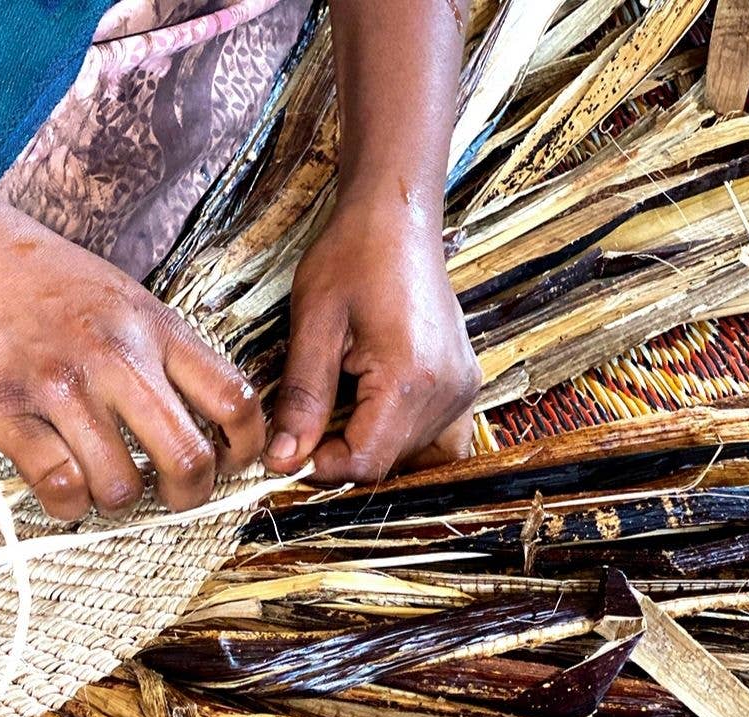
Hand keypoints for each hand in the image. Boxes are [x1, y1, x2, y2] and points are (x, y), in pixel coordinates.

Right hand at [0, 198, 265, 519]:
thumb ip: (172, 355)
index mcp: (157, 330)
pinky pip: (58, 486)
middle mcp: (116, 358)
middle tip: (172, 497)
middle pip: (188, 459)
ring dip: (120, 502)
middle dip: (190, 497)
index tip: (231, 464)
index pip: (235, 401)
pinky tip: (65, 486)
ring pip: (120, 486)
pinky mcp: (6, 410)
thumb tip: (214, 426)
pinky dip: (69, 504)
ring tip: (106, 484)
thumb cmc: (51, 283)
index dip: (246, 449)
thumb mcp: (131, 301)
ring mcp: (60, 385)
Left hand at [263, 200, 480, 482]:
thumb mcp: (313, 325)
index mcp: (409, 379)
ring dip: (372, 451)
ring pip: (414, 457)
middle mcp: (446, 391)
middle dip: (343, 458)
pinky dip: (404, 442)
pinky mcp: (463, 383)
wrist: (397, 216)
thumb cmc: (353, 255)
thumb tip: (284, 459)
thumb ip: (301, 399)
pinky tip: (372, 417)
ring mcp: (462, 389)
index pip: (365, 462)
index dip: (323, 467)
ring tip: (340, 416)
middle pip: (390, 464)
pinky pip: (439, 439)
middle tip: (308, 427)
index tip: (292, 450)